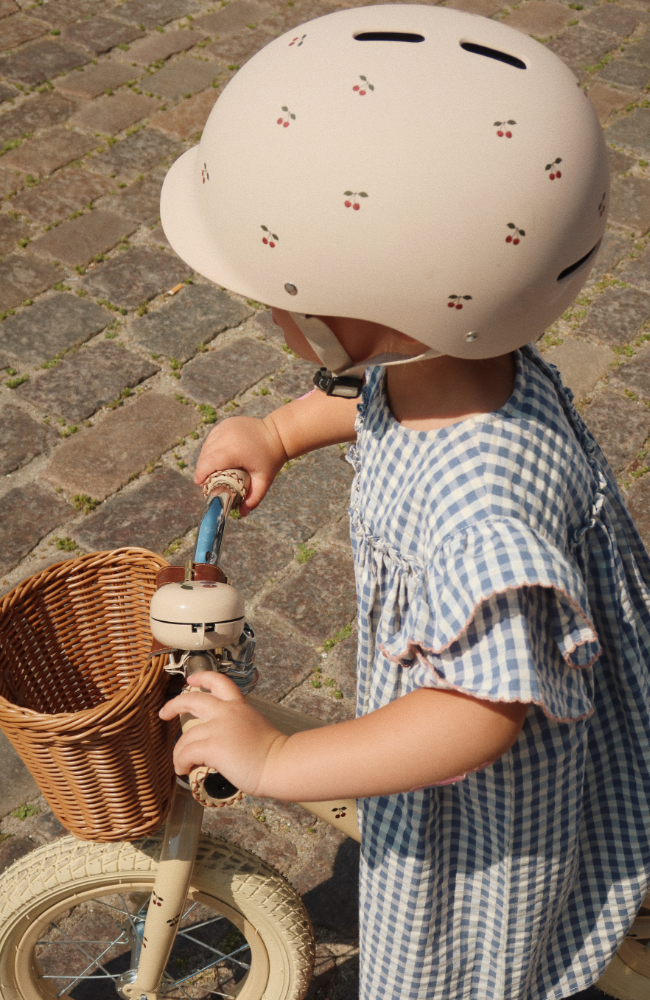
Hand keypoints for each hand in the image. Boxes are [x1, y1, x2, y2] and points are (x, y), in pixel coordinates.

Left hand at [159, 672, 286, 795]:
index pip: (220, 682)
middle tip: (164, 713)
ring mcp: (219, 728)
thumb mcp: (255, 727)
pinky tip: (184, 770)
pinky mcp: (213, 746)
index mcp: (239, 706)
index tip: (191, 680)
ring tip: (181, 764)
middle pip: (193, 699)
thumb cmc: (273, 754)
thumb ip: (238, 726)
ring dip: (179, 752)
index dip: (203, 678)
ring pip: (185, 736)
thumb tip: (224, 740)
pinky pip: (185, 753)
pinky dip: (181, 763)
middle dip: (174, 705)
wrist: (279, 764)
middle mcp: (227, 712)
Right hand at [194, 415, 286, 514]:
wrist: (278, 434)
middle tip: (205, 481)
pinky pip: (212, 437)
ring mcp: (226, 427)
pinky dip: (211, 448)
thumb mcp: (264, 480)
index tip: (200, 484)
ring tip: (209, 471)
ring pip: (207, 445)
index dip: (201, 473)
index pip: (210, 462)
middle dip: (202, 468)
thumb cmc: (271, 459)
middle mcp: (228, 435)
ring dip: (205, 458)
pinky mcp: (226, 423)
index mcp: (236, 449)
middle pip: (206, 454)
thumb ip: (254, 498)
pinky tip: (214, 457)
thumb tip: (242, 514)